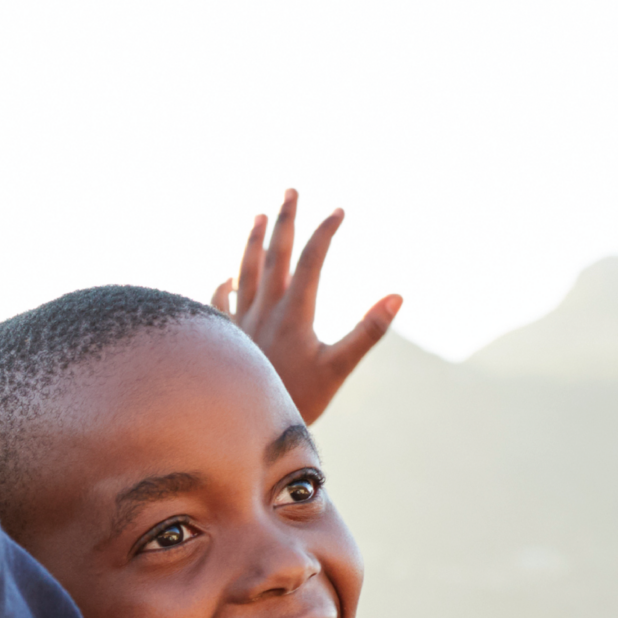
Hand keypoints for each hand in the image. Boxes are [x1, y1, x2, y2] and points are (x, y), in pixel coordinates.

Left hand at [212, 190, 402, 423]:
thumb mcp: (339, 367)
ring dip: (251, 241)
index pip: (312, 259)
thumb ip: (368, 332)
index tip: (338, 209)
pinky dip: (224, 286)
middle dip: (284, 220)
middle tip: (290, 190)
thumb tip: (397, 297)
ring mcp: (240, 322)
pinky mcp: (226, 338)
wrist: (242, 427)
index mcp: (294, 312)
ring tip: (257, 216)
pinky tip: (227, 277)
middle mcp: (263, 309)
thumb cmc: (297, 400)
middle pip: (274, 254)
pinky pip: (219, 304)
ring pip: (244, 271)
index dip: (325, 231)